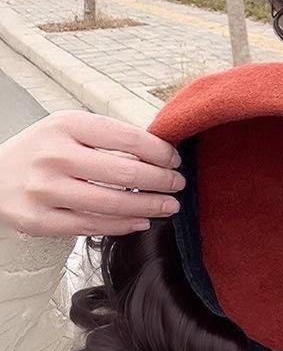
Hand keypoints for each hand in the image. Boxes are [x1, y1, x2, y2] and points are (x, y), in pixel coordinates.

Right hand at [0, 110, 185, 237]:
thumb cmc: (42, 151)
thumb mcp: (68, 129)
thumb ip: (108, 137)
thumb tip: (160, 152)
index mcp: (66, 125)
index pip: (127, 137)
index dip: (159, 151)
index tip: (174, 160)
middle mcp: (54, 156)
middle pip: (124, 172)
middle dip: (161, 180)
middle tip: (178, 184)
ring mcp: (44, 190)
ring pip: (111, 203)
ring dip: (149, 206)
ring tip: (169, 206)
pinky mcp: (37, 220)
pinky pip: (91, 226)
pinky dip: (123, 225)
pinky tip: (140, 221)